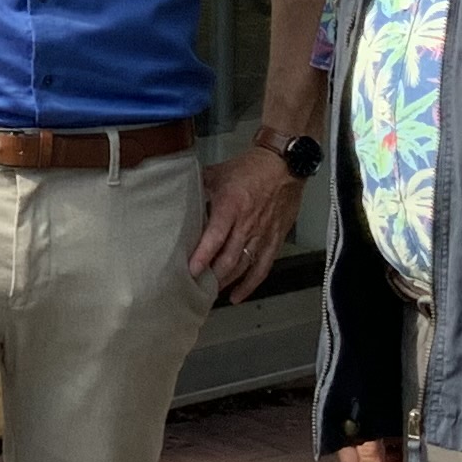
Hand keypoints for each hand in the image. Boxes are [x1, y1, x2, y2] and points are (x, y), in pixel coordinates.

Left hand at [190, 145, 301, 301]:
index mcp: (231, 206)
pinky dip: (250, 284)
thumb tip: (177, 194)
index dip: (203, 255)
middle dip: (212, 275)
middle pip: (229, 258)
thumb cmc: (251, 168)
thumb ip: (198, 187)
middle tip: (196, 287)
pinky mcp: (275, 240)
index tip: (191, 270)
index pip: (215, 236)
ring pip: (244, 266)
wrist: (284, 165)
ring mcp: (262, 234)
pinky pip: (263, 267)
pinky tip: (237, 295)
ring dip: (227, 282)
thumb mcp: (218, 173)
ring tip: (211, 292)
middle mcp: (247, 224)